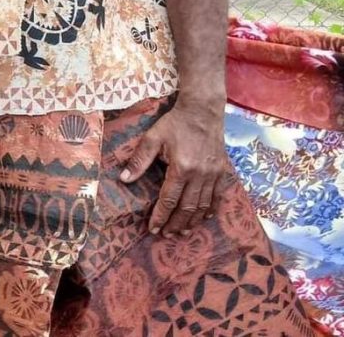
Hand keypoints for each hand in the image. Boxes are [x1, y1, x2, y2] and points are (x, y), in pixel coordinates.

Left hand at [120, 100, 229, 235]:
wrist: (203, 111)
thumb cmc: (175, 123)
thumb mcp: (153, 137)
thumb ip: (139, 160)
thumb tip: (125, 179)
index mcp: (181, 168)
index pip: (169, 199)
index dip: (160, 216)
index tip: (153, 228)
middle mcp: (199, 175)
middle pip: (187, 208)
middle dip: (175, 224)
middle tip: (166, 234)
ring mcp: (213, 175)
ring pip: (203, 206)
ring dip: (192, 221)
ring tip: (182, 231)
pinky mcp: (222, 172)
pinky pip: (217, 197)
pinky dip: (210, 210)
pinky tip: (204, 217)